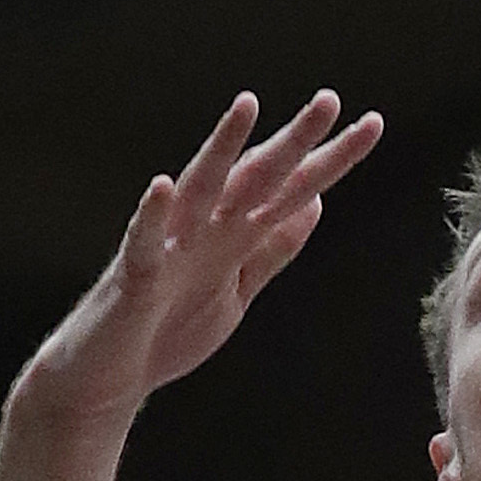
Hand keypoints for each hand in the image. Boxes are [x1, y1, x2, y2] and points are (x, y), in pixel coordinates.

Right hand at [14, 89, 381, 432]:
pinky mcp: (134, 280)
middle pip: (255, 178)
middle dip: (292, 142)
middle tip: (330, 99)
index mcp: (233, 235)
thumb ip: (271, 250)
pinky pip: (142, 244)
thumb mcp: (237, 290)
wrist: (109, 381)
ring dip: (221, 150)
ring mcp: (168, 250)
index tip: (371, 126)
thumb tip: (315, 203)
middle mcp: (204, 230)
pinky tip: (162, 187)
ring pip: (200, 192)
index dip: (329, 161)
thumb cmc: (167, 331)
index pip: (289, 189)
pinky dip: (151, 216)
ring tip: (247, 107)